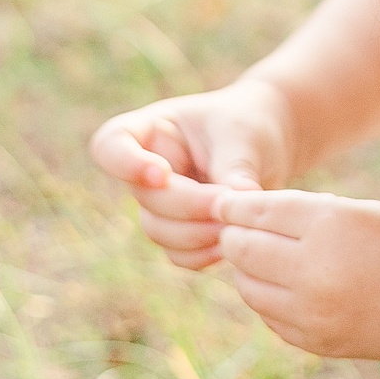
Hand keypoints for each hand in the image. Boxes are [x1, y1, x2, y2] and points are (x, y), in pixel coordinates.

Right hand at [90, 81, 293, 270]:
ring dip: (198, 233)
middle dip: (188, 206)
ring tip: (237, 222)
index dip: (126, 165)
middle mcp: (146, 169)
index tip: (162, 174)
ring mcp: (160, 203)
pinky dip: (204, 253)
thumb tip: (238, 205)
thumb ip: (234, 168)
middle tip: (228, 203)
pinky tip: (233, 240)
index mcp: (151, 130)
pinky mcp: (181, 230)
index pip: (110, 145)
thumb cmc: (248, 124)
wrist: (268, 144)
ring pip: (160, 231)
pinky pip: (179, 254)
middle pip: (146, 198)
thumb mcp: (243, 135)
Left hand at [212, 187, 379, 359]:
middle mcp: (314, 273)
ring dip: (248, 269)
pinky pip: (269, 316)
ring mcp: (313, 314)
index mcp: (327, 228)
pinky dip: (269, 298)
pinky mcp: (315, 342)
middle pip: (242, 250)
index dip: (235, 205)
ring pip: (248, 287)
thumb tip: (237, 212)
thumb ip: (294, 210)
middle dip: (235, 236)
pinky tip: (286, 286)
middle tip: (239, 230)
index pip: (258, 212)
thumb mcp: (351, 210)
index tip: (226, 202)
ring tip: (264, 258)